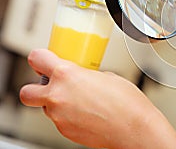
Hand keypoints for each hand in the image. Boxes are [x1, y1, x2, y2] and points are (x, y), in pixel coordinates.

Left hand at [20, 49, 175, 148]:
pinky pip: (60, 121)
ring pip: (46, 108)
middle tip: (50, 85)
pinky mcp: (66, 132)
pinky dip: (69, 116)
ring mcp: (59, 117)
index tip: (44, 59)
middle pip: (27, 92)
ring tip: (80, 102)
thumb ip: (87, 76)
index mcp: (67, 75)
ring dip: (57, 103)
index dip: (40, 58)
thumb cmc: (127, 102)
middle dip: (35, 88)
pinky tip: (87, 114)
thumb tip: (84, 79)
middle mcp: (58, 96)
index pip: (37, 59)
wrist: (134, 129)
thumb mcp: (107, 77)